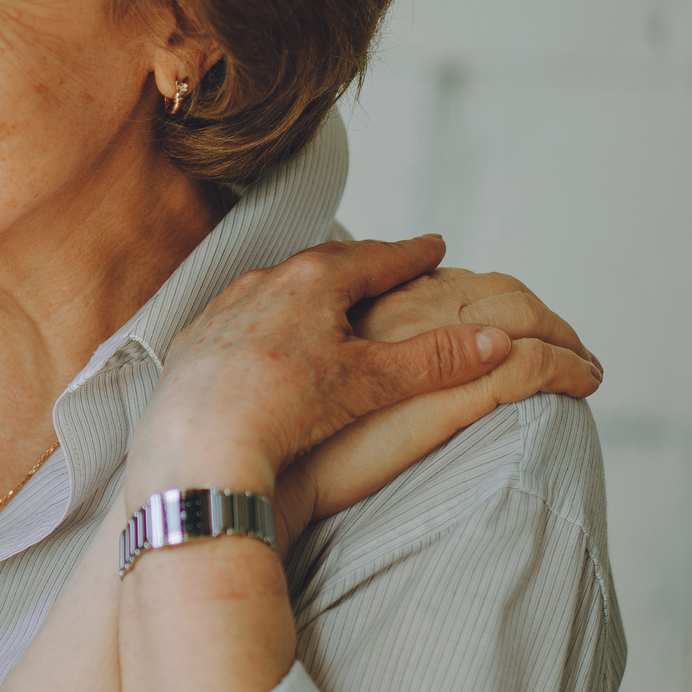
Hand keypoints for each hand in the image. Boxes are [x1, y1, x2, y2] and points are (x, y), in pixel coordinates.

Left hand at [131, 236, 515, 497]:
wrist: (200, 445)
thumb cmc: (286, 409)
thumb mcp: (372, 383)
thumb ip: (435, 361)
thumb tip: (496, 341)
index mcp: (314, 281)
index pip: (378, 259)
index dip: (412, 254)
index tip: (435, 246)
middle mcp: (264, 282)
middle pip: (326, 264)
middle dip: (362, 264)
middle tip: (388, 263)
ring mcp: (224, 309)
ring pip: (277, 288)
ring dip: (308, 288)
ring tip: (331, 295)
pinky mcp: (194, 342)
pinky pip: (237, 318)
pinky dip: (263, 319)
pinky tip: (267, 335)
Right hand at [274, 267, 602, 539]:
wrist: (264, 470)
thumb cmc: (286, 443)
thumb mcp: (321, 386)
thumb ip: (352, 364)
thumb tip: (384, 369)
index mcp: (369, 305)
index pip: (451, 281)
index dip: (492, 299)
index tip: (514, 324)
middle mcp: (400, 310)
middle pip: (495, 291)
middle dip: (539, 313)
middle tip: (566, 343)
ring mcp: (426, 344)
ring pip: (521, 316)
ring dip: (562, 338)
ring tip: (582, 363)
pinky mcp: (448, 389)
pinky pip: (532, 365)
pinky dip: (567, 369)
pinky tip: (586, 382)